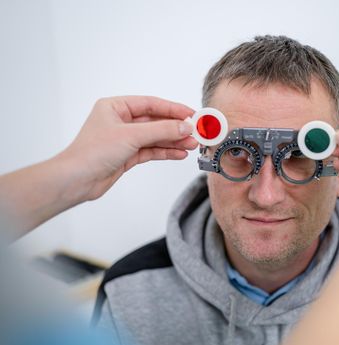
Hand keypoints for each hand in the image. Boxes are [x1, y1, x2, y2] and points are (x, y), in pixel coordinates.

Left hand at [0, 96, 197, 238]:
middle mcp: (120, 121)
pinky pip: (151, 150)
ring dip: (173, 141)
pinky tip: (179, 154)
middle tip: (196, 132)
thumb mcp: (131, 136)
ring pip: (155, 137)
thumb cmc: (92, 152)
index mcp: (116, 107)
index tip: (192, 114)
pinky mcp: (127, 155)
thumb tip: (185, 126)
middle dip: (176, 127)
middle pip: (155, 121)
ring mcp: (125, 139)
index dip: (173, 109)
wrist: (77, 180)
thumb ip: (161, 130)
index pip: (151, 104)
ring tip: (192, 145)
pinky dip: (166, 152)